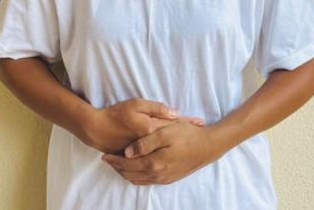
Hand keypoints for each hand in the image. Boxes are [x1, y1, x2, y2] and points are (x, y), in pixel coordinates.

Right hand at [89, 98, 204, 153]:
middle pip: (173, 138)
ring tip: (192, 143)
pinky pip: (156, 155)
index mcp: (152, 129)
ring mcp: (145, 151)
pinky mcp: (139, 156)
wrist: (98, 130)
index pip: (174, 124)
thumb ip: (156, 108)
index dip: (188, 122)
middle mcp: (151, 142)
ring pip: (166, 148)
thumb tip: (174, 112)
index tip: (201, 122)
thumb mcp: (136, 104)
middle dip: (187, 134)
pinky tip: (172, 152)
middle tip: (201, 132)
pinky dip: (165, 152)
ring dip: (179, 145)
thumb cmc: (116, 114)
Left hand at [102, 121, 220, 184]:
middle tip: (109, 159)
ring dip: (126, 172)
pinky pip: (147, 181)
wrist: (208, 147)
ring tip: (119, 162)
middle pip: (130, 175)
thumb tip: (127, 152)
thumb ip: (145, 143)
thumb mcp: (165, 132)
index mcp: (154, 163)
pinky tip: (137, 166)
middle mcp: (157, 175)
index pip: (127, 165)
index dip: (115, 160)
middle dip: (118, 168)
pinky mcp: (170, 178)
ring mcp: (164, 178)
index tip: (105, 155)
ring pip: (138, 179)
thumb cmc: (187, 135)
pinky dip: (137, 175)